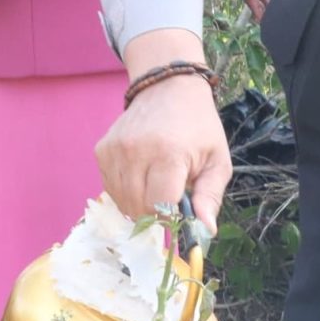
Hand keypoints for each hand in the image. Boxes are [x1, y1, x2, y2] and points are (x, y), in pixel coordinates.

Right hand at [96, 76, 232, 228]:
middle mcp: (136, 151)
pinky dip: (125, 190)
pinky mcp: (102, 150)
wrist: (168, 88)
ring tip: (155, 184)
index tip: (180, 210)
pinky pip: (110, 187)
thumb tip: (205, 232)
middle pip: (138, 207)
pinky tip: (140, 174)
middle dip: (155, 212)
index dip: (171, 216)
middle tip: (170, 196)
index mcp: (169, 154)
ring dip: (139, 202)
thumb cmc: (198, 127)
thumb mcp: (217, 161)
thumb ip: (210, 197)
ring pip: (121, 201)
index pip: (159, 207)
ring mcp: (115, 150)